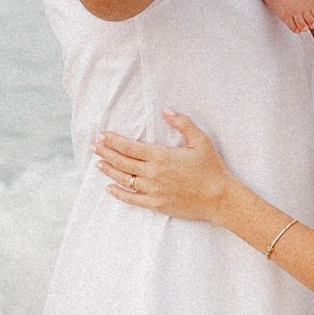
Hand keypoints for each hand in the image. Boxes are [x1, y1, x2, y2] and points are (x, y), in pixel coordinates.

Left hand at [95, 112, 238, 222]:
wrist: (220, 198)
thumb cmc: (212, 168)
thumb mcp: (200, 141)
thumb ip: (182, 123)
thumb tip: (166, 110)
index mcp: (161, 156)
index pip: (130, 147)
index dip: (114, 141)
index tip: (102, 135)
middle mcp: (153, 173)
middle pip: (122, 162)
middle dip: (106, 152)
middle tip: (94, 146)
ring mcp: (153, 190)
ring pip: (124, 179)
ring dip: (109, 171)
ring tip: (98, 163)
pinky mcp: (156, 204)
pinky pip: (132, 199)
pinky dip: (118, 194)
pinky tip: (109, 188)